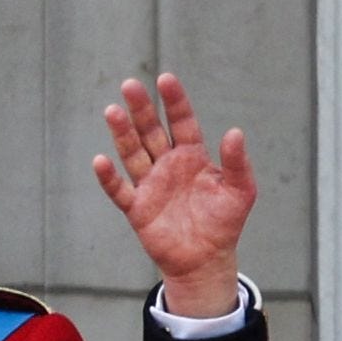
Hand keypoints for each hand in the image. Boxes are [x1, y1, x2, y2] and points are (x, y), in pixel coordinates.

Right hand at [90, 72, 256, 318]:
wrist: (207, 261)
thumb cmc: (225, 223)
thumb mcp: (240, 191)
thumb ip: (236, 162)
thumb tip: (235, 132)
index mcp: (192, 156)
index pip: (181, 121)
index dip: (174, 101)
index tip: (166, 79)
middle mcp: (167, 165)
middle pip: (151, 131)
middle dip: (141, 109)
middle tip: (130, 85)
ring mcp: (150, 185)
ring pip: (133, 153)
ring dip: (122, 134)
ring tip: (113, 111)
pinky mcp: (137, 208)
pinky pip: (120, 190)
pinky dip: (109, 177)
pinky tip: (101, 161)